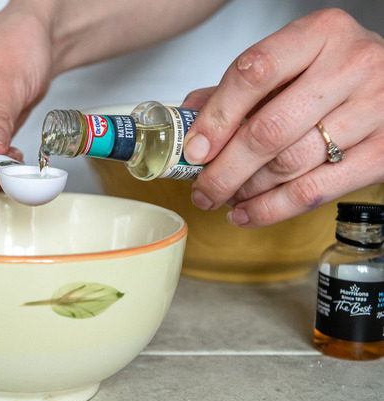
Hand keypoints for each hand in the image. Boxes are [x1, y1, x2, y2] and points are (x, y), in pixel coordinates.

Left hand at [183, 9, 383, 227]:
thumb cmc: (335, 70)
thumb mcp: (291, 61)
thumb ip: (239, 88)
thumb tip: (188, 120)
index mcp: (319, 34)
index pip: (254, 74)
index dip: (216, 118)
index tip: (194, 150)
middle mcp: (351, 66)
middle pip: (268, 130)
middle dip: (224, 169)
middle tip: (201, 189)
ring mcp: (374, 108)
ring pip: (289, 165)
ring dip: (245, 190)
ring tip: (223, 198)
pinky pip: (315, 191)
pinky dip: (272, 209)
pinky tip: (247, 213)